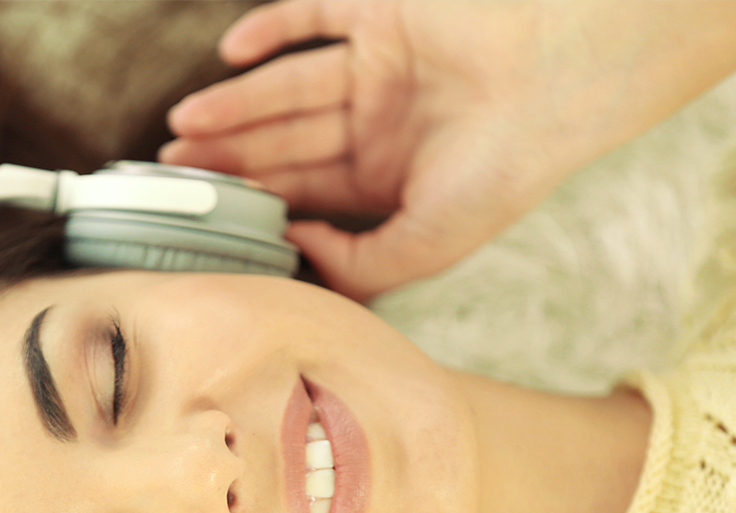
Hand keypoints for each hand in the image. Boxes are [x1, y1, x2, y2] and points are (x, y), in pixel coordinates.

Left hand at [162, 0, 735, 298]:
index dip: (254, 200)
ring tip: (184, 125)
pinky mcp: (383, 9)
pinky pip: (312, 14)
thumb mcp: (426, 243)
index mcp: (388, 176)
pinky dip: (270, 29)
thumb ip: (358, 263)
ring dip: (234, 103)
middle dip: (231, 156)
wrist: (562, 83)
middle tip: (173, 172)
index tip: (204, 215)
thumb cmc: (505, 170)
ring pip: (287, 84)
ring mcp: (379, 62)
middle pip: (286, 139)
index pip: (306, 189)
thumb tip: (293, 249)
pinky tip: (232, 55)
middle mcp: (378, 121)